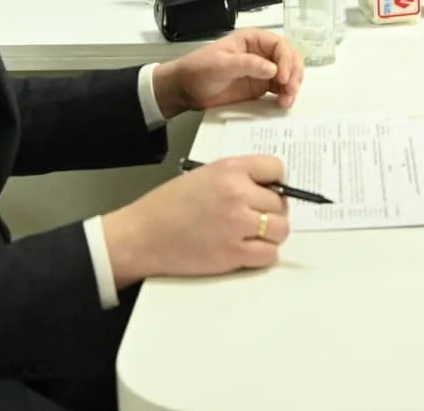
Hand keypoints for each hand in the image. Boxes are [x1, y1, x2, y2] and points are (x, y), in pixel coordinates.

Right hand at [101, 155, 291, 286]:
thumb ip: (237, 177)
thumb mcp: (205, 175)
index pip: (276, 168)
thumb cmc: (168, 205)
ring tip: (251, 234)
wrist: (142, 235)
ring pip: (281, 230)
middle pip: (281, 203)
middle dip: (271, 211)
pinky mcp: (233, 253)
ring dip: (271, 234)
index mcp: (230, 169)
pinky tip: (245, 250)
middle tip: (254, 217)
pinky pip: (268, 254)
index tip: (268, 190)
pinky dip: (262, 254)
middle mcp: (238, 193)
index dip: (275, 181)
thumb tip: (268, 189)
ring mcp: (237, 224)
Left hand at [155, 29, 302, 116]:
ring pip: (289, 74)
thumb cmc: (198, 70)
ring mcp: (262, 71)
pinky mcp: (260, 87)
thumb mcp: (220, 64)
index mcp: (253, 40)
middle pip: (290, 59)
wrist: (185, 90)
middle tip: (290, 90)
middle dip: (294, 73)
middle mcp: (262, 53)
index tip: (284, 78)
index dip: (287, 60)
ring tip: (286, 101)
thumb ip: (246, 64)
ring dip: (292, 86)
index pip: (280, 45)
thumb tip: (273, 69)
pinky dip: (285, 95)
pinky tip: (282, 104)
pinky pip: (279, 89)